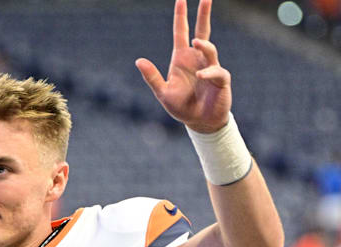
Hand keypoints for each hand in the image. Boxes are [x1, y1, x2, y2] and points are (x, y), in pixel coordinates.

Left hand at [135, 0, 230, 133]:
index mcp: (182, 59)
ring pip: (210, 49)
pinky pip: (216, 71)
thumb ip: (151, 77)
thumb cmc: (181, 107)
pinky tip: (200, 77)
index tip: (181, 0)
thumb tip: (138, 61)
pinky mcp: (220, 79)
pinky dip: (208, 73)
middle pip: (202, 31)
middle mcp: (197, 59)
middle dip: (203, 15)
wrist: (199, 122)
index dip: (181, 17)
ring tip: (196, 42)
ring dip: (204, 45)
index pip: (181, 32)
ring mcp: (210, 67)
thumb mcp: (162, 92)